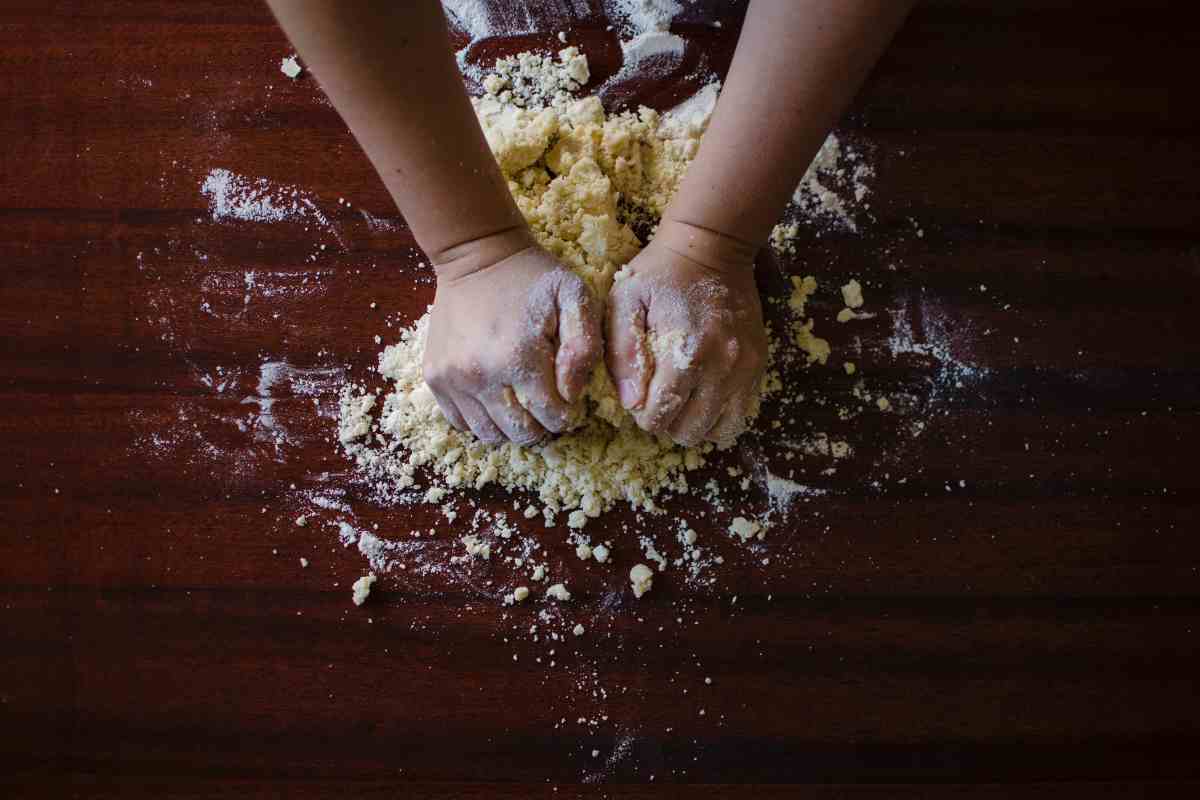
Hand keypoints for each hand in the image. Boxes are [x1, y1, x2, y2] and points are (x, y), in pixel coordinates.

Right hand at [424, 237, 601, 445]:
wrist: (477, 255)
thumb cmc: (532, 277)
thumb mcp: (575, 297)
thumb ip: (584, 347)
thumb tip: (572, 394)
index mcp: (519, 357)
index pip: (553, 417)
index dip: (568, 414)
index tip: (568, 398)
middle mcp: (481, 375)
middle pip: (521, 433)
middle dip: (541, 426)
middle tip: (546, 404)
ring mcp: (453, 379)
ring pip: (489, 435)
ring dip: (511, 427)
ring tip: (522, 403)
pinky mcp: (435, 377)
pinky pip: (461, 422)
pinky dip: (482, 420)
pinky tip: (496, 398)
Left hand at [605, 220, 767, 446]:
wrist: (713, 247)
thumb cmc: (661, 273)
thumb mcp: (626, 301)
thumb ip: (622, 353)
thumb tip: (631, 402)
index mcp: (686, 351)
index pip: (660, 415)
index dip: (642, 415)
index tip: (639, 396)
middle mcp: (722, 366)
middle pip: (690, 430)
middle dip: (667, 422)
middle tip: (658, 398)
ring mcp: (745, 368)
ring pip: (720, 430)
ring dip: (695, 425)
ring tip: (682, 402)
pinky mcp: (758, 365)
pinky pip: (742, 415)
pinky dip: (720, 417)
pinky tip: (704, 399)